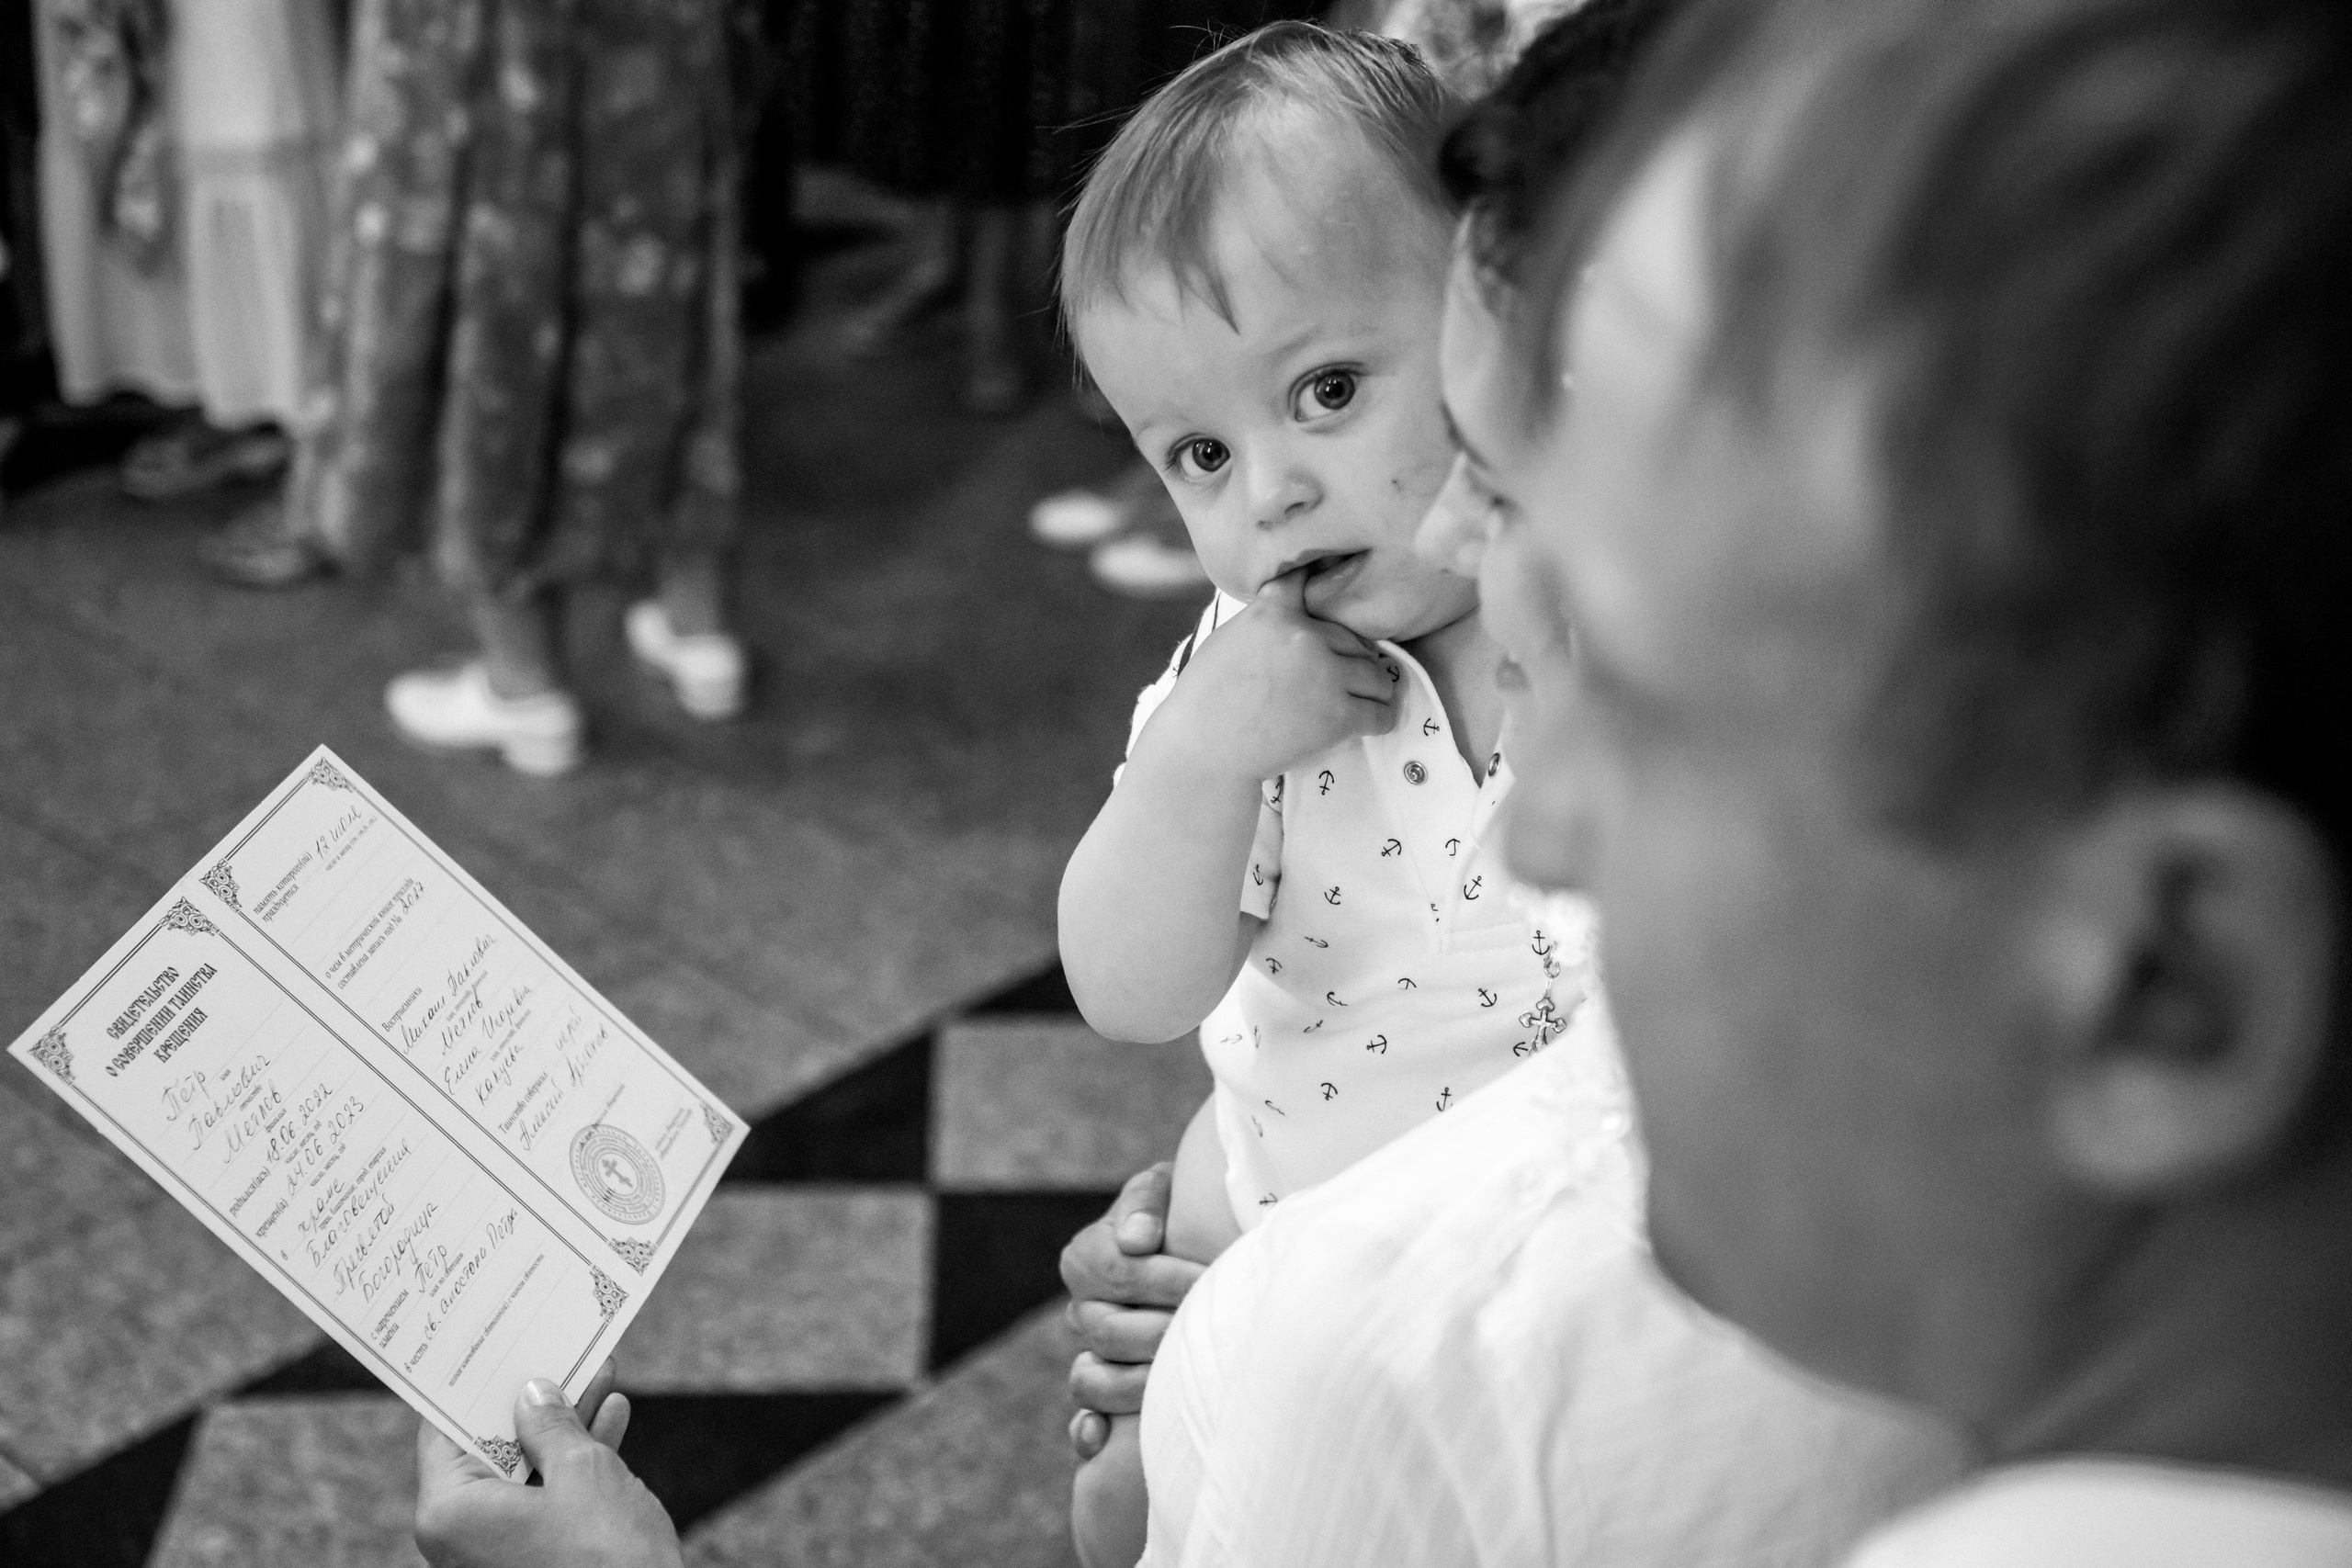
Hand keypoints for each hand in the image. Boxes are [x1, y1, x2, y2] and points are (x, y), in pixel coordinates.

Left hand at [414, 1362, 681, 1567]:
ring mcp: (498, 1550)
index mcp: (450, 1512)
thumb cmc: (604, 1555)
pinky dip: (576, 1464)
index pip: (445, 1430)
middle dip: (532, 1401)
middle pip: (490, 1448)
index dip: (474, 1385)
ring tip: (597, 1375)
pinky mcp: (534, 1557)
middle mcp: (462, 1536)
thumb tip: (534, 1393)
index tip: (493, 1348)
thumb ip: (553, 1424)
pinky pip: (546, 1498)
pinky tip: (611, 1417)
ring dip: (564, 1426)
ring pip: (526, 1471)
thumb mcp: (583, 1469)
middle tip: (554, 1353)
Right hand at [1059, 1164, 1204, 1457]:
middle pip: (1109, 1330)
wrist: (1193, 1246)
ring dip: (1135, 1384)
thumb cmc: (1181, 1214)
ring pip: (1092, 1379)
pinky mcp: (1103, 1394)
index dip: (1163, 1278)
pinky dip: (1088, 1431)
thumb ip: (1146, 1201)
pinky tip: (1102, 1438)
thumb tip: (1138, 1240)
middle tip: (1205, 1329)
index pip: (1117, 1271)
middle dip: (1163, 1331)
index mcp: (1086, 1257)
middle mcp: (1081, 1310)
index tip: (1207, 1278)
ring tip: (1178, 1379)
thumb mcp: (1164, 1188)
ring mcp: (1089, 1355)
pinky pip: (1084, 1418)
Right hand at [1146, 566, 1397, 784]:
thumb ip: (1264, 621)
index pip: (1307, 581)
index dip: (1322, 582)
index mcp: (1273, 613)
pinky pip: (1380, 712)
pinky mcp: (1338, 716)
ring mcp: (1325, 676)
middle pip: (1353, 638)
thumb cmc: (1204, 699)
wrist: (1203, 751)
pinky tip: (1373, 720)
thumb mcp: (1228, 640)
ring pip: (1377, 674)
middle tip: (1348, 674)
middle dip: (1352, 657)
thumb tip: (1289, 610)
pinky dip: (1380, 718)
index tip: (1333, 579)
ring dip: (1374, 686)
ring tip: (1367, 697)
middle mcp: (1305, 637)